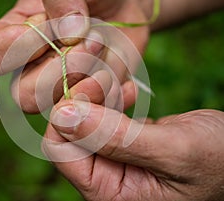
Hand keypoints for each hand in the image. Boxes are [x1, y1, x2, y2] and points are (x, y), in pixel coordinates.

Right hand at [0, 0, 148, 112]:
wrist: (122, 8)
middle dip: (63, 69)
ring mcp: (61, 90)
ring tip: (105, 49)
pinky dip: (113, 97)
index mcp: (13, 38)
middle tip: (91, 38)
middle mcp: (31, 70)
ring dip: (88, 80)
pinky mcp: (89, 100)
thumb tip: (68, 29)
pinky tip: (124, 79)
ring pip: (60, 109)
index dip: (20, 46)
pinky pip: (95, 114)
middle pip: (25, 96)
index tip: (49, 22)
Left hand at [43, 75, 223, 200]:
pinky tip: (130, 93)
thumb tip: (62, 116)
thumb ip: (116, 138)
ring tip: (126, 90)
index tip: (91, 85)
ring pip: (83, 120)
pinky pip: (102, 116)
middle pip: (68, 132)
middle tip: (105, 79)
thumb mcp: (172, 151)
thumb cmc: (219, 161)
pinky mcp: (123, 141)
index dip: (67, 116)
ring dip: (99, 97)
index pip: (60, 152)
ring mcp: (113, 158)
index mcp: (109, 193)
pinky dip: (112, 99)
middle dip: (83, 100)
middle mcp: (105, 178)